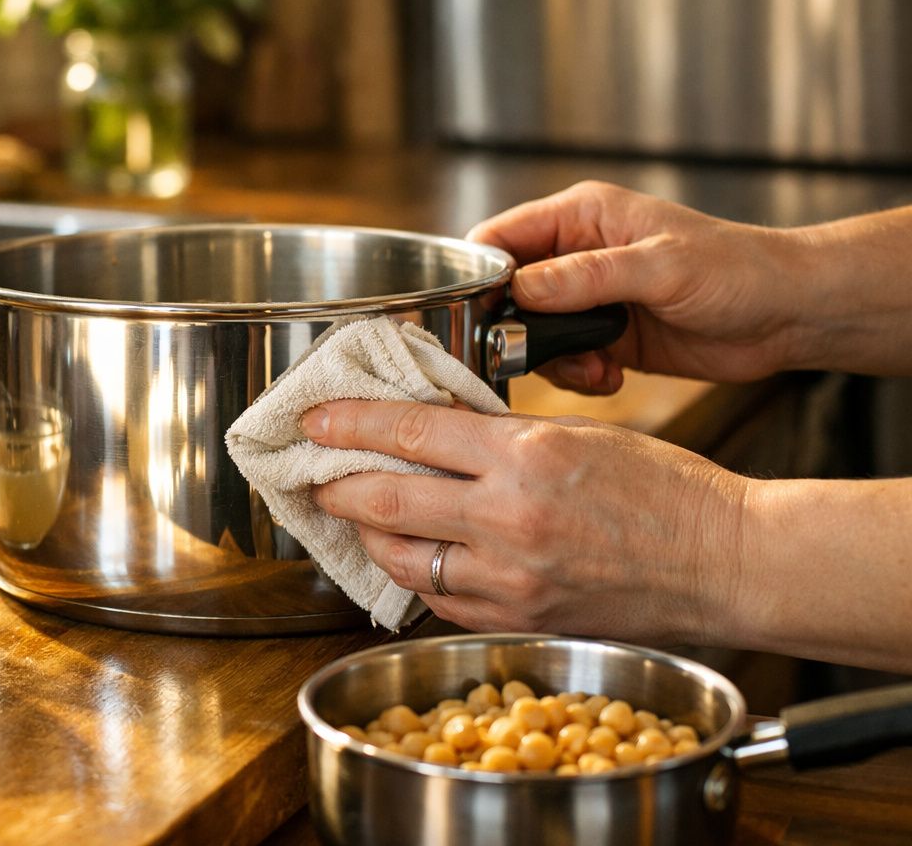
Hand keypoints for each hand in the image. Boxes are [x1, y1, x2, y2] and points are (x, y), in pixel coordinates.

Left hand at [302, 398, 748, 644]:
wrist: (726, 563)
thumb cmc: (666, 491)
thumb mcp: (579, 434)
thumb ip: (501, 435)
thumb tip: (432, 430)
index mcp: (526, 454)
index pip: (411, 430)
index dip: (350, 423)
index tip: (316, 418)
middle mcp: (509, 517)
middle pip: (387, 497)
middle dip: (335, 484)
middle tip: (311, 473)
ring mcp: (512, 577)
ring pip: (403, 556)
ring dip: (367, 534)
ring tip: (353, 515)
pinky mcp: (519, 619)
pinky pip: (441, 599)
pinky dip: (416, 576)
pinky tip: (409, 556)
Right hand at [467, 181, 805, 392]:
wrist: (789, 315)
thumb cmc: (737, 270)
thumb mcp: (660, 267)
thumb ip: (586, 277)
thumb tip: (519, 289)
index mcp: (581, 216)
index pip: (499, 238)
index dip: (481, 275)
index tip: (483, 315)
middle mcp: (576, 254)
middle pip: (506, 292)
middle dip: (515, 329)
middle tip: (536, 354)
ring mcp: (589, 298)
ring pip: (529, 333)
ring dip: (550, 359)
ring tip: (594, 367)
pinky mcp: (604, 337)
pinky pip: (562, 360)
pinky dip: (577, 375)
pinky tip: (610, 377)